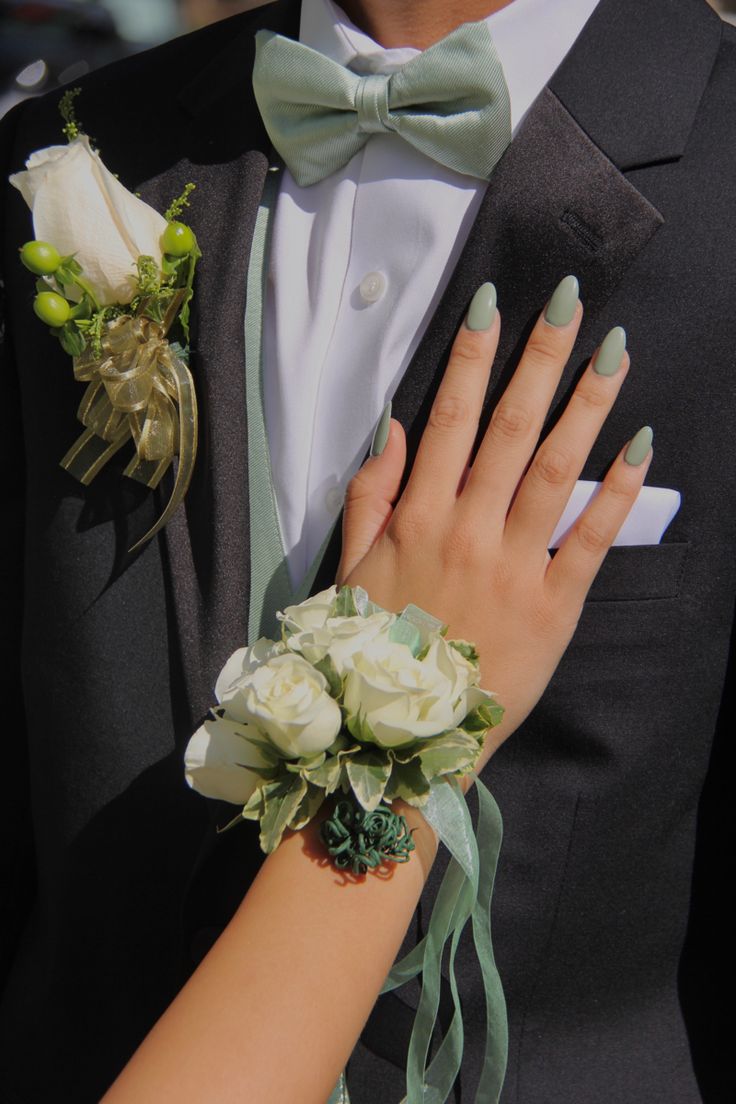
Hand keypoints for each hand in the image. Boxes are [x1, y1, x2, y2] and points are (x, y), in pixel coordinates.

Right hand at [337, 278, 651, 762]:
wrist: (406, 736)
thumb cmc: (376, 649)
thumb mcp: (351, 570)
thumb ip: (368, 496)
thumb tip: (393, 427)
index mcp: (418, 517)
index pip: (450, 419)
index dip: (473, 358)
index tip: (494, 303)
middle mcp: (468, 528)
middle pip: (510, 428)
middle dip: (540, 358)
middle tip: (570, 298)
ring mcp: (515, 565)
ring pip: (555, 470)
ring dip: (586, 406)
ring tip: (614, 351)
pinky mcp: (554, 605)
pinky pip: (589, 538)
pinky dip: (615, 491)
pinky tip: (641, 442)